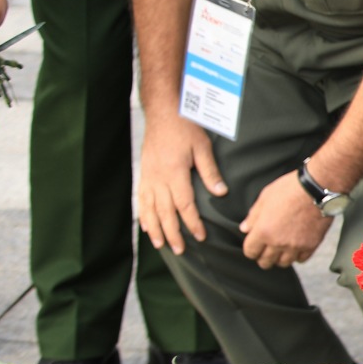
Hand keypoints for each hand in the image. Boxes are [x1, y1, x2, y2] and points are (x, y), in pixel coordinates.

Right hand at [139, 116, 227, 255]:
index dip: (192, 223)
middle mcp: (158, 178)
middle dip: (173, 233)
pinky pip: (141, 199)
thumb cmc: (185, 128)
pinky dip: (143, 215)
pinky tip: (146, 226)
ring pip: (150, 209)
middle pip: (165, 212)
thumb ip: (210, 172)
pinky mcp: (143, 174)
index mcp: (174, 173)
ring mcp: (148, 177)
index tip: (200, 236)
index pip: (184, 205)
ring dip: (155, 229)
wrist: (162, 113)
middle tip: (180, 250)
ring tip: (161, 245)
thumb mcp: (203, 148)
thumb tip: (221, 194)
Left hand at [240, 172, 331, 269]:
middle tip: (267, 249)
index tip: (255, 244)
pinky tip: (296, 247)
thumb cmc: (289, 189)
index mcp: (263, 231)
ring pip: (283, 263)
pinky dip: (297, 255)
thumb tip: (245, 228)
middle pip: (266, 262)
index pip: (250, 252)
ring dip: (280, 257)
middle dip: (263, 256)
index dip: (251, 249)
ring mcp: (296, 246)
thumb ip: (253, 216)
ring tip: (282, 249)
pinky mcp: (311, 245)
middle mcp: (278, 243)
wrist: (318, 188)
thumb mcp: (265, 197)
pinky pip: (301, 259)